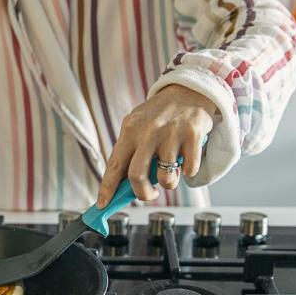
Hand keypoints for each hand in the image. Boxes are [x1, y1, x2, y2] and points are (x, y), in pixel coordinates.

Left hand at [97, 85, 215, 206]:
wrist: (189, 89)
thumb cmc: (160, 114)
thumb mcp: (138, 126)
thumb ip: (131, 152)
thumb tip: (122, 187)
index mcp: (130, 130)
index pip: (114, 165)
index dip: (107, 188)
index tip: (102, 204)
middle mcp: (148, 131)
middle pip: (137, 176)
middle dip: (142, 194)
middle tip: (148, 194)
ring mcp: (171, 134)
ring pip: (166, 178)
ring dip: (168, 183)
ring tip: (170, 172)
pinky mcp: (193, 136)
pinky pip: (189, 170)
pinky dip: (188, 172)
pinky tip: (186, 158)